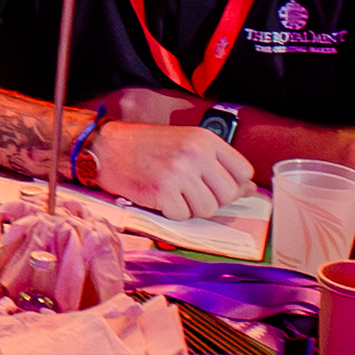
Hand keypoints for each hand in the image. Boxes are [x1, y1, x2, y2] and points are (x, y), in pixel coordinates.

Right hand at [85, 121, 259, 215]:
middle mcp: (195, 153)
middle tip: (192, 193)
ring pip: (207, 209)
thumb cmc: (146, 146)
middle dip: (213, 199)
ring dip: (192, 208)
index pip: (243, 171)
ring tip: (175, 194)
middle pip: (227, 194)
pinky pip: (182, 216)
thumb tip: (248, 188)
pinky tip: (160, 198)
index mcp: (205, 139)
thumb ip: (217, 163)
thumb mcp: (186, 143)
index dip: (234, 185)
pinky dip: (172, 212)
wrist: (107, 148)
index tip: (217, 186)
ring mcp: (179, 173)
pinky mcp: (162, 191)